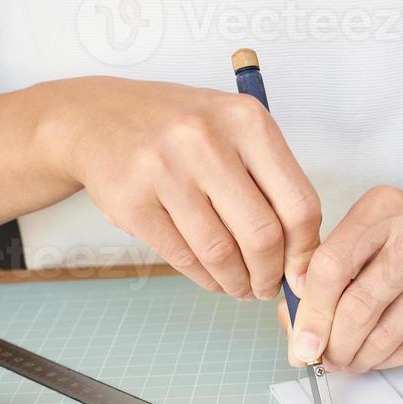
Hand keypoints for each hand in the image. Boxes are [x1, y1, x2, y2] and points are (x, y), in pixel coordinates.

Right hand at [46, 76, 320, 297]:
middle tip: (267, 287)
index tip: (300, 272)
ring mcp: (164, 169)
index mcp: (247, 120)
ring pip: (220, 252)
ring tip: (241, 287)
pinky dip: (204, 277)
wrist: (98, 116)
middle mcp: (206, 139)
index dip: (305, 250)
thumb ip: (272, 182)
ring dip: (236, 282)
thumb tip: (302, 259)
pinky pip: (182, 256)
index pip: (299, 203)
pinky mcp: (131, 201)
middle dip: (270, 274)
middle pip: (262, 234)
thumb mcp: (234, 130)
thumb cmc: (179, 128)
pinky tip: (213, 278)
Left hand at [279, 186, 402, 372]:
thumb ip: (324, 273)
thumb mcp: (366, 237)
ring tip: (346, 359)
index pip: (331, 264)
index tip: (301, 342)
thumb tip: (297, 328)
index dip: (310, 312)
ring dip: (355, 358)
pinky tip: (375, 355)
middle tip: (322, 358)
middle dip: (332, 343)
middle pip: (358, 305)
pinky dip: (383, 360)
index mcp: (384, 206)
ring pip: (383, 335)